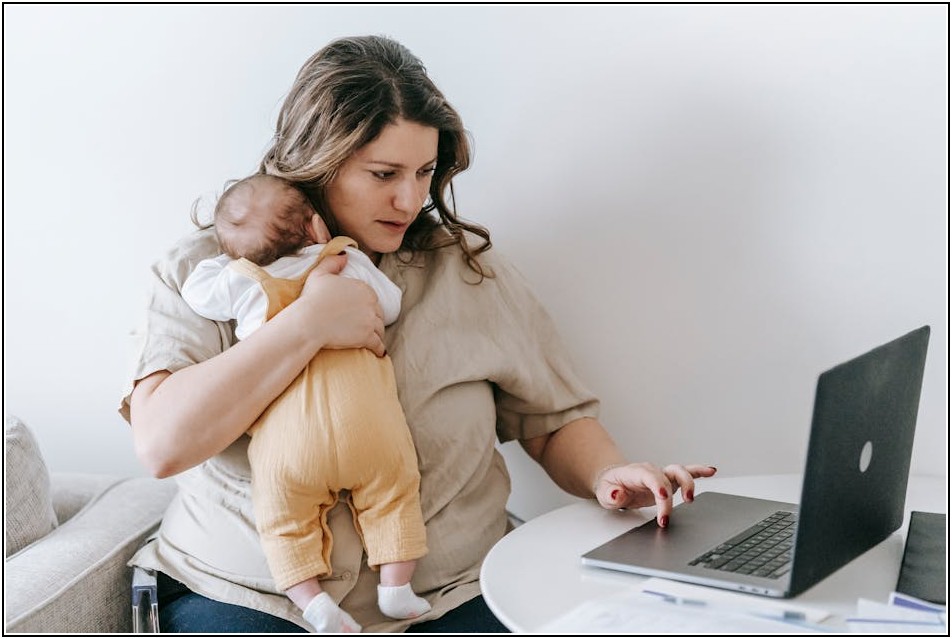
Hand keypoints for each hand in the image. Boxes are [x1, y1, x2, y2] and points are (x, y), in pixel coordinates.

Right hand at [299, 254, 386, 356]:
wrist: (309, 321)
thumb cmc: (311, 298)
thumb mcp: (319, 274)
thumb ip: (333, 262)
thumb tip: (345, 255)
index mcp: (362, 288)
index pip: (371, 299)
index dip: (368, 307)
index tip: (362, 313)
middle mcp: (371, 303)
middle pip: (378, 314)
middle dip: (374, 320)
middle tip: (369, 328)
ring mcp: (370, 320)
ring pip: (380, 329)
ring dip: (377, 334)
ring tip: (374, 340)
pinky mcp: (368, 337)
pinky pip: (379, 345)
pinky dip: (380, 349)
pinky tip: (379, 352)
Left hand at [594, 463, 716, 526]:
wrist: (613, 482)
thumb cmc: (610, 487)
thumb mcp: (604, 493)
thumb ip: (611, 495)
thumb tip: (618, 494)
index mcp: (635, 473)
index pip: (650, 476)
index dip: (658, 485)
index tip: (663, 496)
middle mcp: (651, 471)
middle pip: (668, 475)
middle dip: (675, 491)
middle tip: (677, 508)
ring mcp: (662, 475)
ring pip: (680, 472)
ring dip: (689, 482)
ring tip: (692, 497)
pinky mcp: (669, 481)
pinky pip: (686, 473)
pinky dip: (699, 471)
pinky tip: (711, 471)